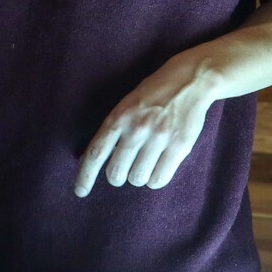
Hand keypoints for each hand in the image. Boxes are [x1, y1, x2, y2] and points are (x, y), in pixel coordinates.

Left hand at [74, 51, 217, 196]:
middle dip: (116, 176)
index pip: (96, 153)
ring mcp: (159, 138)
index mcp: (120, 117)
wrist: (190, 80)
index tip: (80, 191)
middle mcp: (137, 129)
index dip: (85, 176)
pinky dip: (155, 179)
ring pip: (137, 178)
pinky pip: (159, 179)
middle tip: (123, 170)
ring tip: (144, 165)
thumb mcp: (127, 105)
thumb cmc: (154, 93)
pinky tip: (157, 169)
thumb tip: (91, 158)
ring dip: (138, 177)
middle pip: (116, 172)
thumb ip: (112, 129)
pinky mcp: (179, 146)